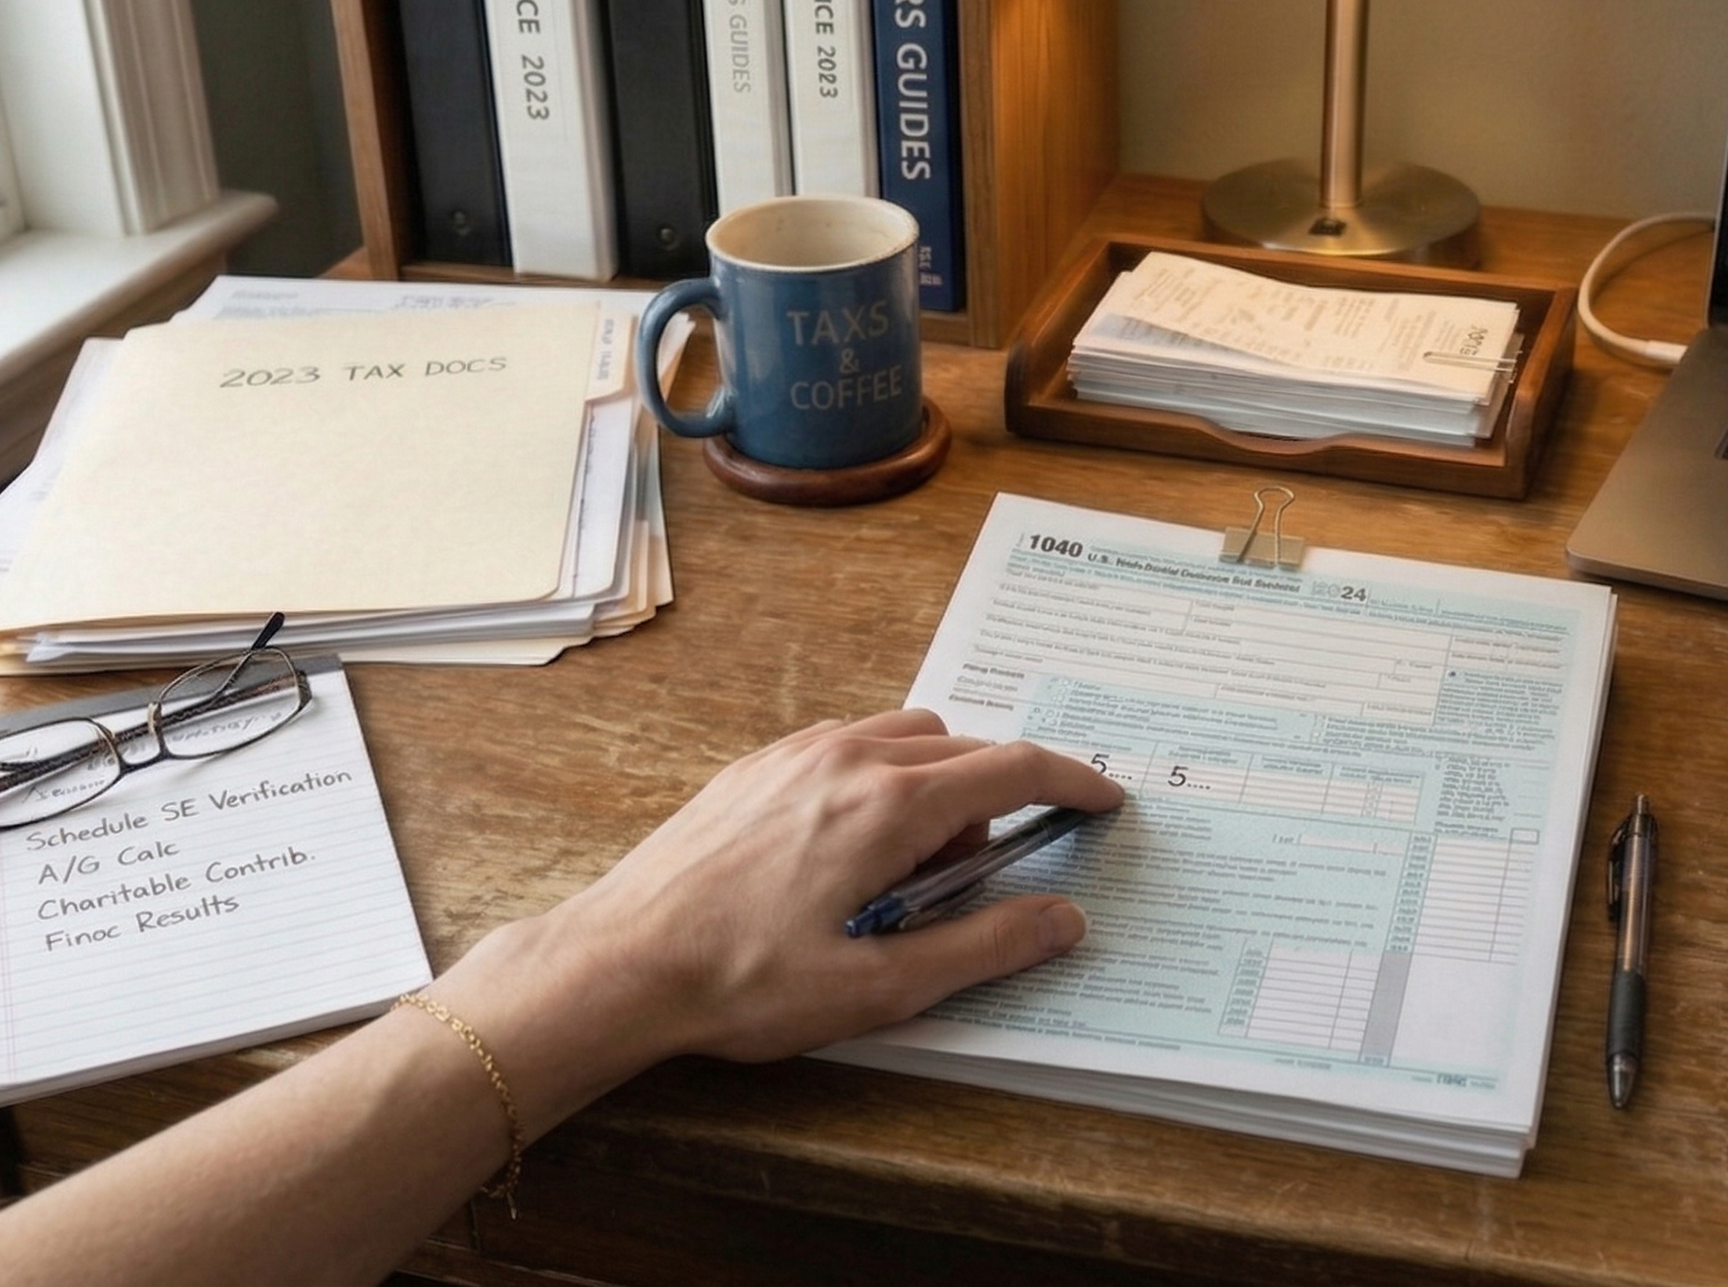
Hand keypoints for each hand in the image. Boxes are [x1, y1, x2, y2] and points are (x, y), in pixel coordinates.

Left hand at [435, 709, 1123, 1123]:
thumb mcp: (881, 987)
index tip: (1106, 801)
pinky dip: (885, 780)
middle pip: (966, 749)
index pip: (1014, 770)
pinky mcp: (759, 766)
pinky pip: (852, 745)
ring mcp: (798, 753)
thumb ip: (985, 946)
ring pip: (909, 738)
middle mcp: (849, 756)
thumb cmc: (742, 983)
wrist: (621, 962)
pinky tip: (854, 855)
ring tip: (911, 877)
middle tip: (986, 879)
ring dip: (939, 788)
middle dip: (1001, 801)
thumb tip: (1064, 919)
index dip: (1073, 784)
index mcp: (890, 805)